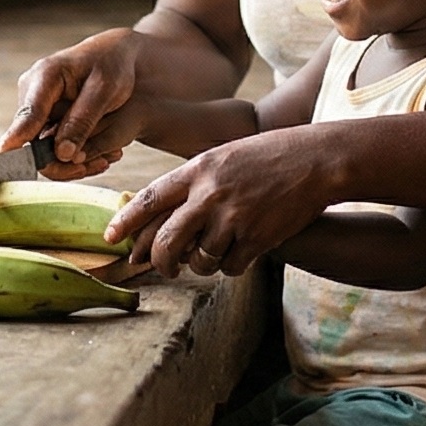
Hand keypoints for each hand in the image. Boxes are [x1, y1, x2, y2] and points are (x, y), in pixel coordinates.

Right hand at [0, 27, 143, 173]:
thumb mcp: (104, 89)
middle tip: (95, 166)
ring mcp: (36, 108)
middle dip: (61, 162)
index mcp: (45, 76)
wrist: (114, 56)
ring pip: (43, 149)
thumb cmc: (111, 65)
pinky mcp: (44, 120)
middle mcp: (32, 93)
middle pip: (33, 141)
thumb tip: (62, 154)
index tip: (2, 157)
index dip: (16, 139)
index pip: (27, 115)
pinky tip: (97, 157)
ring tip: (102, 162)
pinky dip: (73, 155)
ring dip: (71, 162)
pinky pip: (52, 147)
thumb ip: (82, 120)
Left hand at [108, 129, 333, 278]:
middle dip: (160, 263)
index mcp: (197, 171)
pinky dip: (232, 265)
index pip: (149, 200)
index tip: (110, 238)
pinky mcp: (256, 238)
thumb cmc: (267, 157)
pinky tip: (243, 250)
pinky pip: (230, 267)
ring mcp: (233, 218)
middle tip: (164, 268)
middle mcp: (209, 195)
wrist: (316, 160)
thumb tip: (163, 215)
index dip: (126, 222)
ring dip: (203, 264)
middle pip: (167, 243)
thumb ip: (193, 182)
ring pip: (199, 261)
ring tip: (215, 252)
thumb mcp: (223, 157)